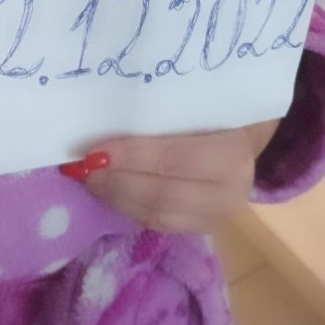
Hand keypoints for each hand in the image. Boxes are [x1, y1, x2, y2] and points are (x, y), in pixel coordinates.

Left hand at [59, 118, 280, 234]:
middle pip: (161, 194)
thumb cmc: (214, 104)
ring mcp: (217, 216)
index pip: (173, 160)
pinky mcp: (201, 228)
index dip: (131, 157)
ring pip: (155, 215)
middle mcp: (230, 192)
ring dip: (114, 196)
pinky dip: (125, 206)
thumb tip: (104, 110)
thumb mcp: (195, 97)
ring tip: (84, 177)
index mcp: (233, 153)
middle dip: (114, 181)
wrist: (246, 131)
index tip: (93, 150)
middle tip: (79, 166)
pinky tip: (104, 189)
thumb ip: (159, 107)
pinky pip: (156, 223)